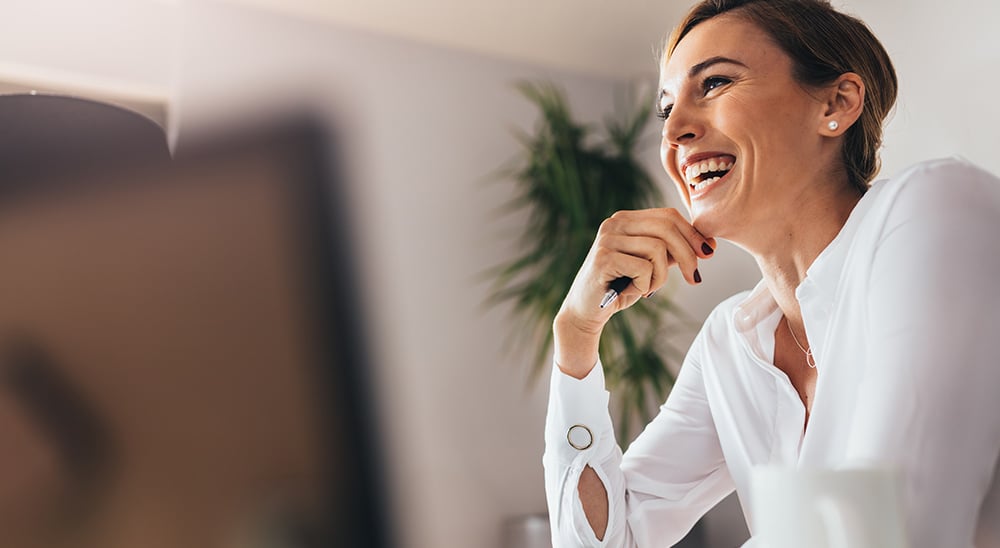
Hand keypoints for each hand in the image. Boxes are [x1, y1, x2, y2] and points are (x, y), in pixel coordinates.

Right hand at [553, 208, 714, 376]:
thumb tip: (707, 244)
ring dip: (661, 276)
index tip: (708, 253)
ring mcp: (607, 239)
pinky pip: (644, 268)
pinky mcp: (604, 258)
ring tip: (648, 288)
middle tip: (694, 278)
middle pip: (667, 228)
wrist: (586, 311)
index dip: (692, 234)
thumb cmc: (620, 287)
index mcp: (625, 219)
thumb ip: (671, 251)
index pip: (668, 215)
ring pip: (658, 249)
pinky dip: (646, 284)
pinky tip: (633, 291)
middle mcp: (614, 223)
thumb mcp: (650, 265)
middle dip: (688, 254)